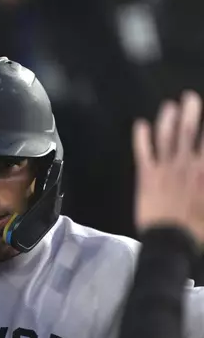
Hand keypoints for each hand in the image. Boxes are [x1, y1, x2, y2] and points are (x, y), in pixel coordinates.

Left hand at [133, 90, 203, 242]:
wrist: (172, 241)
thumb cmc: (201, 226)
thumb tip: (203, 164)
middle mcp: (188, 162)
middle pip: (190, 130)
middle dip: (191, 111)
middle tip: (190, 96)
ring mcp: (165, 167)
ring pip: (166, 136)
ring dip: (167, 118)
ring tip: (169, 105)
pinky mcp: (147, 175)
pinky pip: (143, 151)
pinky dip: (141, 137)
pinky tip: (140, 124)